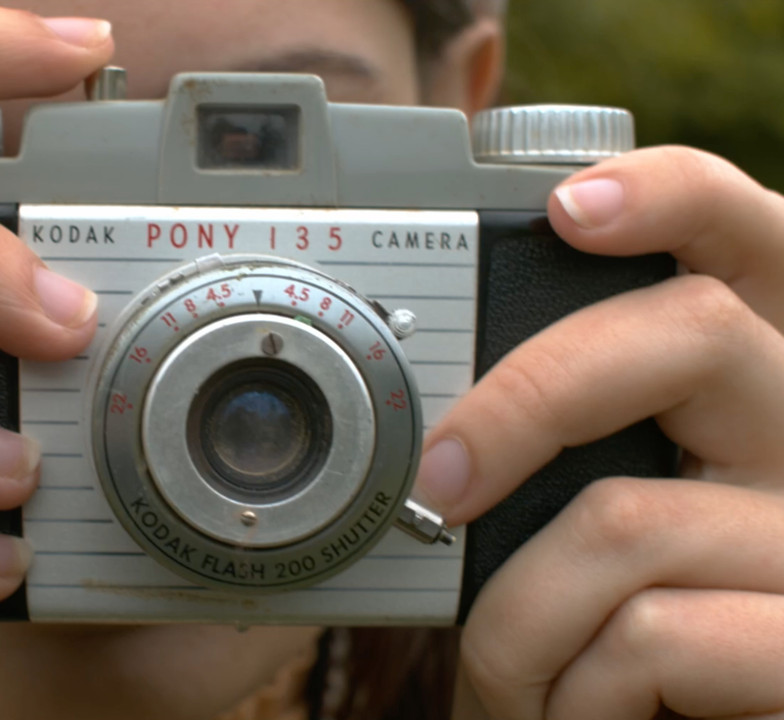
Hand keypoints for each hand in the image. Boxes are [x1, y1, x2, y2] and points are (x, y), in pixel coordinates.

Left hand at [422, 147, 783, 718]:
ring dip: (518, 617)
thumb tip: (436, 422)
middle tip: (439, 484)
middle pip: (693, 334)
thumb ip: (563, 442)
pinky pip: (652, 638)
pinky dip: (567, 690)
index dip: (675, 198)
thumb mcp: (579, 520)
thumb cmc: (605, 639)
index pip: (752, 243)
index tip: (568, 205)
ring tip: (515, 672)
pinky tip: (580, 715)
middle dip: (527, 400)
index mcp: (754, 389)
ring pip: (629, 517)